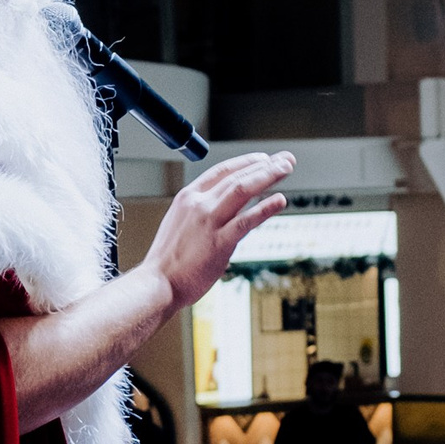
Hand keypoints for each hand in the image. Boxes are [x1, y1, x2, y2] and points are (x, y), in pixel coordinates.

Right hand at [144, 154, 292, 309]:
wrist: (157, 284)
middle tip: (286, 159)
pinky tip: (280, 200)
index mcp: (188, 198)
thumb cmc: (169, 261)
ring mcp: (209, 222)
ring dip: (268, 176)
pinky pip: (246, 221)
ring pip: (243, 190)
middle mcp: (199, 204)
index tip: (264, 159)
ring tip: (287, 169)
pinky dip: (265, 208)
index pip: (222, 171)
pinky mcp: (219, 242)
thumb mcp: (180, 224)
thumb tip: (227, 210)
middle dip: (265, 166)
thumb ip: (202, 213)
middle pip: (237, 176)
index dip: (246, 162)